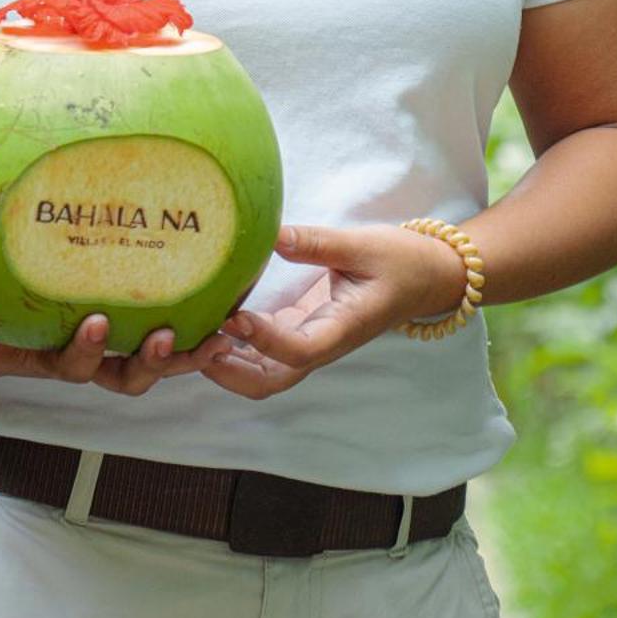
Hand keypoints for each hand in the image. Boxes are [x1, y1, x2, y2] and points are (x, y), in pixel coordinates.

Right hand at [0, 286, 231, 395]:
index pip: (75, 366)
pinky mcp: (132, 325)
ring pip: (158, 361)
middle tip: (163, 336)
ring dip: (189, 353)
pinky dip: (199, 325)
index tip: (94, 321)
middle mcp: (91, 361)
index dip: (86, 350)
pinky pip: (172, 330)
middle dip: (149, 363)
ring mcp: (116, 346)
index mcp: (54, 360)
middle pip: (128, 376)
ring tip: (220, 332)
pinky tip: (229, 295)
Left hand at [204, 222, 466, 399]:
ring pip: (262, 373)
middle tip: (194, 341)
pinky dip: (233, 347)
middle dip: (229, 372)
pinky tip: (208, 322)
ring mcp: (309, 341)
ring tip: (190, 334)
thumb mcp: (364, 244)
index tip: (234, 316)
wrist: (426, 278)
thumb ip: (318, 242)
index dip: (265, 340)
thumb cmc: (400, 261)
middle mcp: (322, 344)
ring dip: (225, 364)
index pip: (299, 350)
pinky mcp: (301, 330)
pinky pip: (263, 352)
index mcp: (343, 328)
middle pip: (270, 381)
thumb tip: (272, 235)